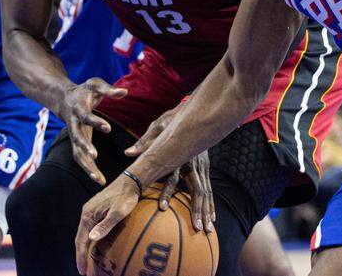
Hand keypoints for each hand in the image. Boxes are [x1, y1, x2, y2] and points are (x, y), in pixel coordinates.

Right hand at [62, 78, 127, 184]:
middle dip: (84, 147)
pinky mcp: (76, 144)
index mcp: (78, 108)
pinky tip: (99, 180)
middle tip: (94, 156)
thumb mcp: (95, 84)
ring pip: (77, 153)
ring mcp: (73, 136)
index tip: (108, 128)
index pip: (86, 116)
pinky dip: (88, 170)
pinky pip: (80, 159)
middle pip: (76, 137)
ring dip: (86, 166)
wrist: (65, 99)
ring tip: (99, 179)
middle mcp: (73, 124)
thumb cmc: (84, 91)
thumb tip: (125, 92)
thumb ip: (109, 89)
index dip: (96, 122)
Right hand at [75, 173, 139, 274]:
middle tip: (83, 272)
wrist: (129, 182)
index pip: (81, 240)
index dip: (81, 257)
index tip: (82, 270)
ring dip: (85, 249)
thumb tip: (91, 239)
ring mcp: (90, 212)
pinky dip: (90, 241)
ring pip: (84, 234)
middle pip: (80, 239)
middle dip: (81, 256)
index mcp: (88, 215)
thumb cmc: (125, 198)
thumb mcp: (118, 212)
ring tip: (87, 263)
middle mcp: (86, 214)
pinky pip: (90, 229)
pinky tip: (94, 247)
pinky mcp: (96, 212)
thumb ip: (105, 226)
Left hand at [125, 104, 214, 231]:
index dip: (167, 193)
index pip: (172, 177)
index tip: (163, 208)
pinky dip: (210, 204)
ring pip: (206, 192)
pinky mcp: (205, 168)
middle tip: (198, 228)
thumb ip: (144, 142)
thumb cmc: (172, 119)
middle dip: (197, 209)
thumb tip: (129, 153)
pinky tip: (212, 218)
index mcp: (180, 154)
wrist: (195, 111)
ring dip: (207, 211)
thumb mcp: (158, 126)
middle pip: (197, 190)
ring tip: (208, 229)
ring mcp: (202, 166)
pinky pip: (208, 189)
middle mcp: (193, 163)